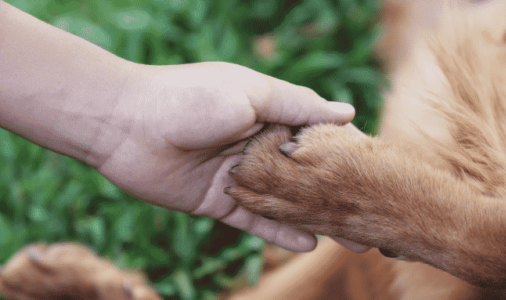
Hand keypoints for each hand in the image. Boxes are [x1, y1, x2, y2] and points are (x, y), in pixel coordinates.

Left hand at [91, 62, 355, 251]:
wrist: (125, 124)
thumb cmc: (189, 98)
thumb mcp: (251, 93)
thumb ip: (297, 105)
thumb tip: (346, 112)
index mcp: (268, 114)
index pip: (314, 136)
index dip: (343, 153)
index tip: (374, 172)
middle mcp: (257, 145)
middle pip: (303, 174)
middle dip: (334, 193)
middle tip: (370, 214)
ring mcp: (238, 175)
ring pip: (284, 200)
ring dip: (314, 217)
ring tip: (351, 236)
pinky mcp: (217, 200)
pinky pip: (254, 219)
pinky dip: (279, 231)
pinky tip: (308, 242)